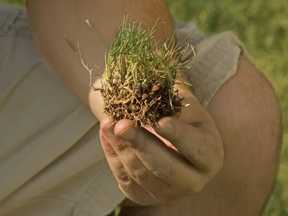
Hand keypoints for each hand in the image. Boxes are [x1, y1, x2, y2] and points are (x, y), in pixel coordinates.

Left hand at [90, 80, 223, 205]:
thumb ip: (175, 97)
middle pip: (165, 167)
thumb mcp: (185, 105)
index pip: (195, 148)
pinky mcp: (145, 196)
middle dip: (141, 144)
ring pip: (140, 174)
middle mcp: (192, 180)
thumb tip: (158, 81)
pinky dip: (113, 155)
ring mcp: (167, 192)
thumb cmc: (180, 118)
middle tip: (122, 125)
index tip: (160, 121)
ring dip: (121, 147)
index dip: (177, 135)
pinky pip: (125, 178)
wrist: (168, 140)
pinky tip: (106, 134)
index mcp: (209, 155)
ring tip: (108, 123)